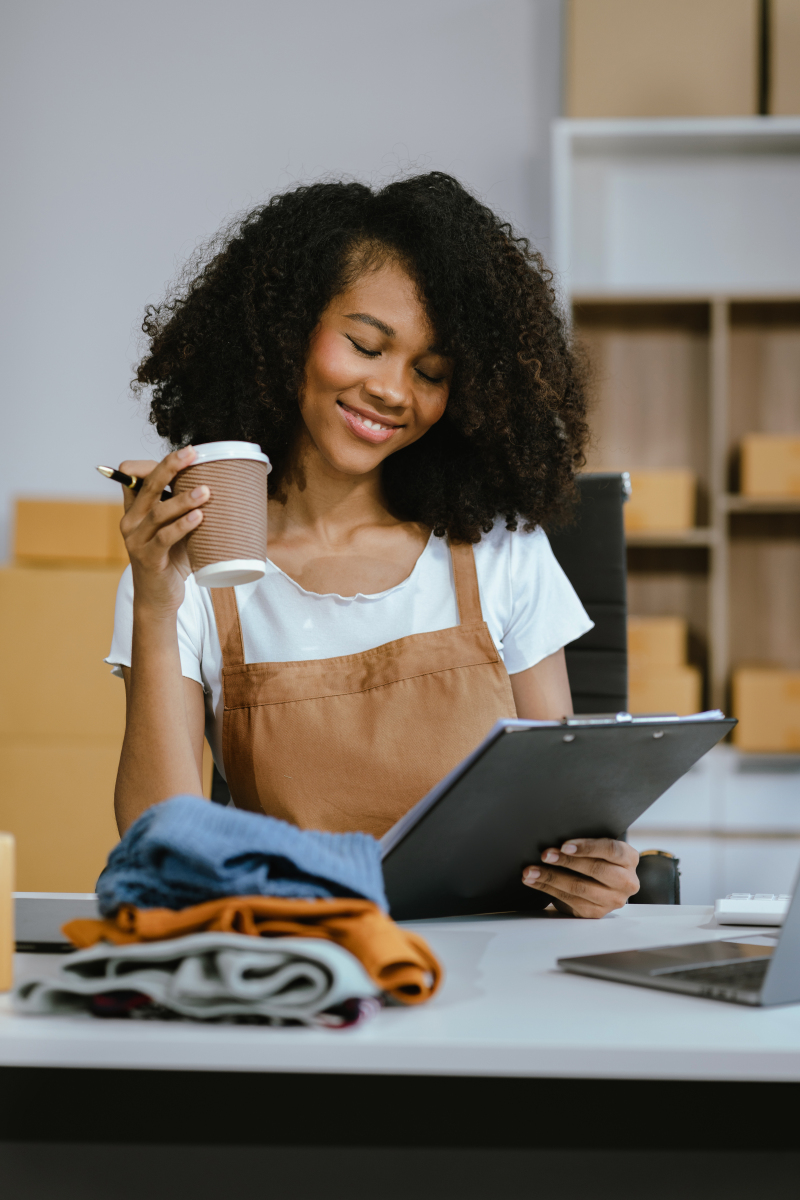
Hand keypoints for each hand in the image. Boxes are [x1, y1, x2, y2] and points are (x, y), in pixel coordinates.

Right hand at [118, 447, 207, 614]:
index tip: (184, 453)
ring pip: (158, 513)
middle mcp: (131, 522)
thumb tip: (220, 486)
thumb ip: (185, 511)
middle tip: (192, 453)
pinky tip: (199, 517)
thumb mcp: (175, 530)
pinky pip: (164, 538)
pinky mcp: (148, 559)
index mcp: (135, 511)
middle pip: (147, 486)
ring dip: (183, 499)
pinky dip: (182, 526)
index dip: (153, 462)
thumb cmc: (171, 561)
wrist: (158, 599)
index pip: (134, 477)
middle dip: (169, 467)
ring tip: (206, 491)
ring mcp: (136, 541)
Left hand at [522, 838, 639, 917]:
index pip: (611, 850)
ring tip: (531, 870)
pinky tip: (534, 881)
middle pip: (595, 870)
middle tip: (544, 855)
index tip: (564, 845)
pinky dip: (548, 889)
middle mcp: (626, 881)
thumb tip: (556, 837)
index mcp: (629, 858)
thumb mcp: (600, 847)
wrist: (606, 883)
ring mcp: (613, 900)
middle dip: (566, 862)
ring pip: (580, 888)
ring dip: (551, 878)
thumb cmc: (598, 857)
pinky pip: (570, 901)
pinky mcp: (596, 913)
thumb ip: (586, 843)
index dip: (587, 847)